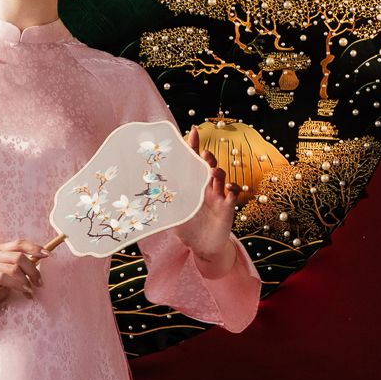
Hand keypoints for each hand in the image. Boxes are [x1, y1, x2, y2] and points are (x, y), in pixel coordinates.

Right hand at [0, 237, 48, 308]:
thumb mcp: (3, 276)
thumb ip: (16, 270)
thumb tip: (35, 270)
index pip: (18, 244)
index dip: (34, 248)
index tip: (48, 255)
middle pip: (19, 256)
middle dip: (33, 270)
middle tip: (40, 283)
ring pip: (14, 267)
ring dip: (27, 280)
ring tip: (31, 291)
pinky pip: (5, 278)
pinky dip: (18, 285)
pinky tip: (24, 292)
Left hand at [172, 127, 239, 275]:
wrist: (203, 247)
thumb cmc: (187, 229)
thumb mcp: (174, 214)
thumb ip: (166, 202)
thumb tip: (147, 190)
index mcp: (192, 186)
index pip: (192, 162)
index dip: (193, 147)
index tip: (193, 131)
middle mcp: (205, 188)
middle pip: (208, 166)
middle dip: (207, 157)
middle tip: (204, 154)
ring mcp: (218, 196)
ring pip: (221, 176)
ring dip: (218, 170)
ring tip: (213, 171)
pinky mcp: (227, 206)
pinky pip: (234, 192)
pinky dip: (233, 187)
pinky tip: (228, 187)